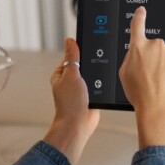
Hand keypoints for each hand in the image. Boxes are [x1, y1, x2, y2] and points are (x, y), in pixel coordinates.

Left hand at [44, 38, 99, 164]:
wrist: (79, 124)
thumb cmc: (70, 103)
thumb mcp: (71, 75)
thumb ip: (72, 57)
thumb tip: (69, 40)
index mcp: (61, 73)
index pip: (72, 56)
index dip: (80, 52)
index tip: (90, 48)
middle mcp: (70, 80)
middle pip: (84, 64)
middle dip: (90, 65)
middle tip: (94, 67)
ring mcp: (81, 88)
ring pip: (92, 74)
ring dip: (96, 76)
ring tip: (97, 78)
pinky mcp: (91, 95)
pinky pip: (98, 84)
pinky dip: (101, 84)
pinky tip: (103, 84)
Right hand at [118, 6, 164, 147]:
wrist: (156, 107)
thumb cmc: (139, 94)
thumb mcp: (124, 73)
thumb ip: (131, 57)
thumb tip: (137, 52)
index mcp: (138, 48)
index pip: (137, 26)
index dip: (139, 17)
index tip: (141, 10)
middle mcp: (155, 45)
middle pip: (156, 48)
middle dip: (155, 58)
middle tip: (152, 75)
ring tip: (162, 81)